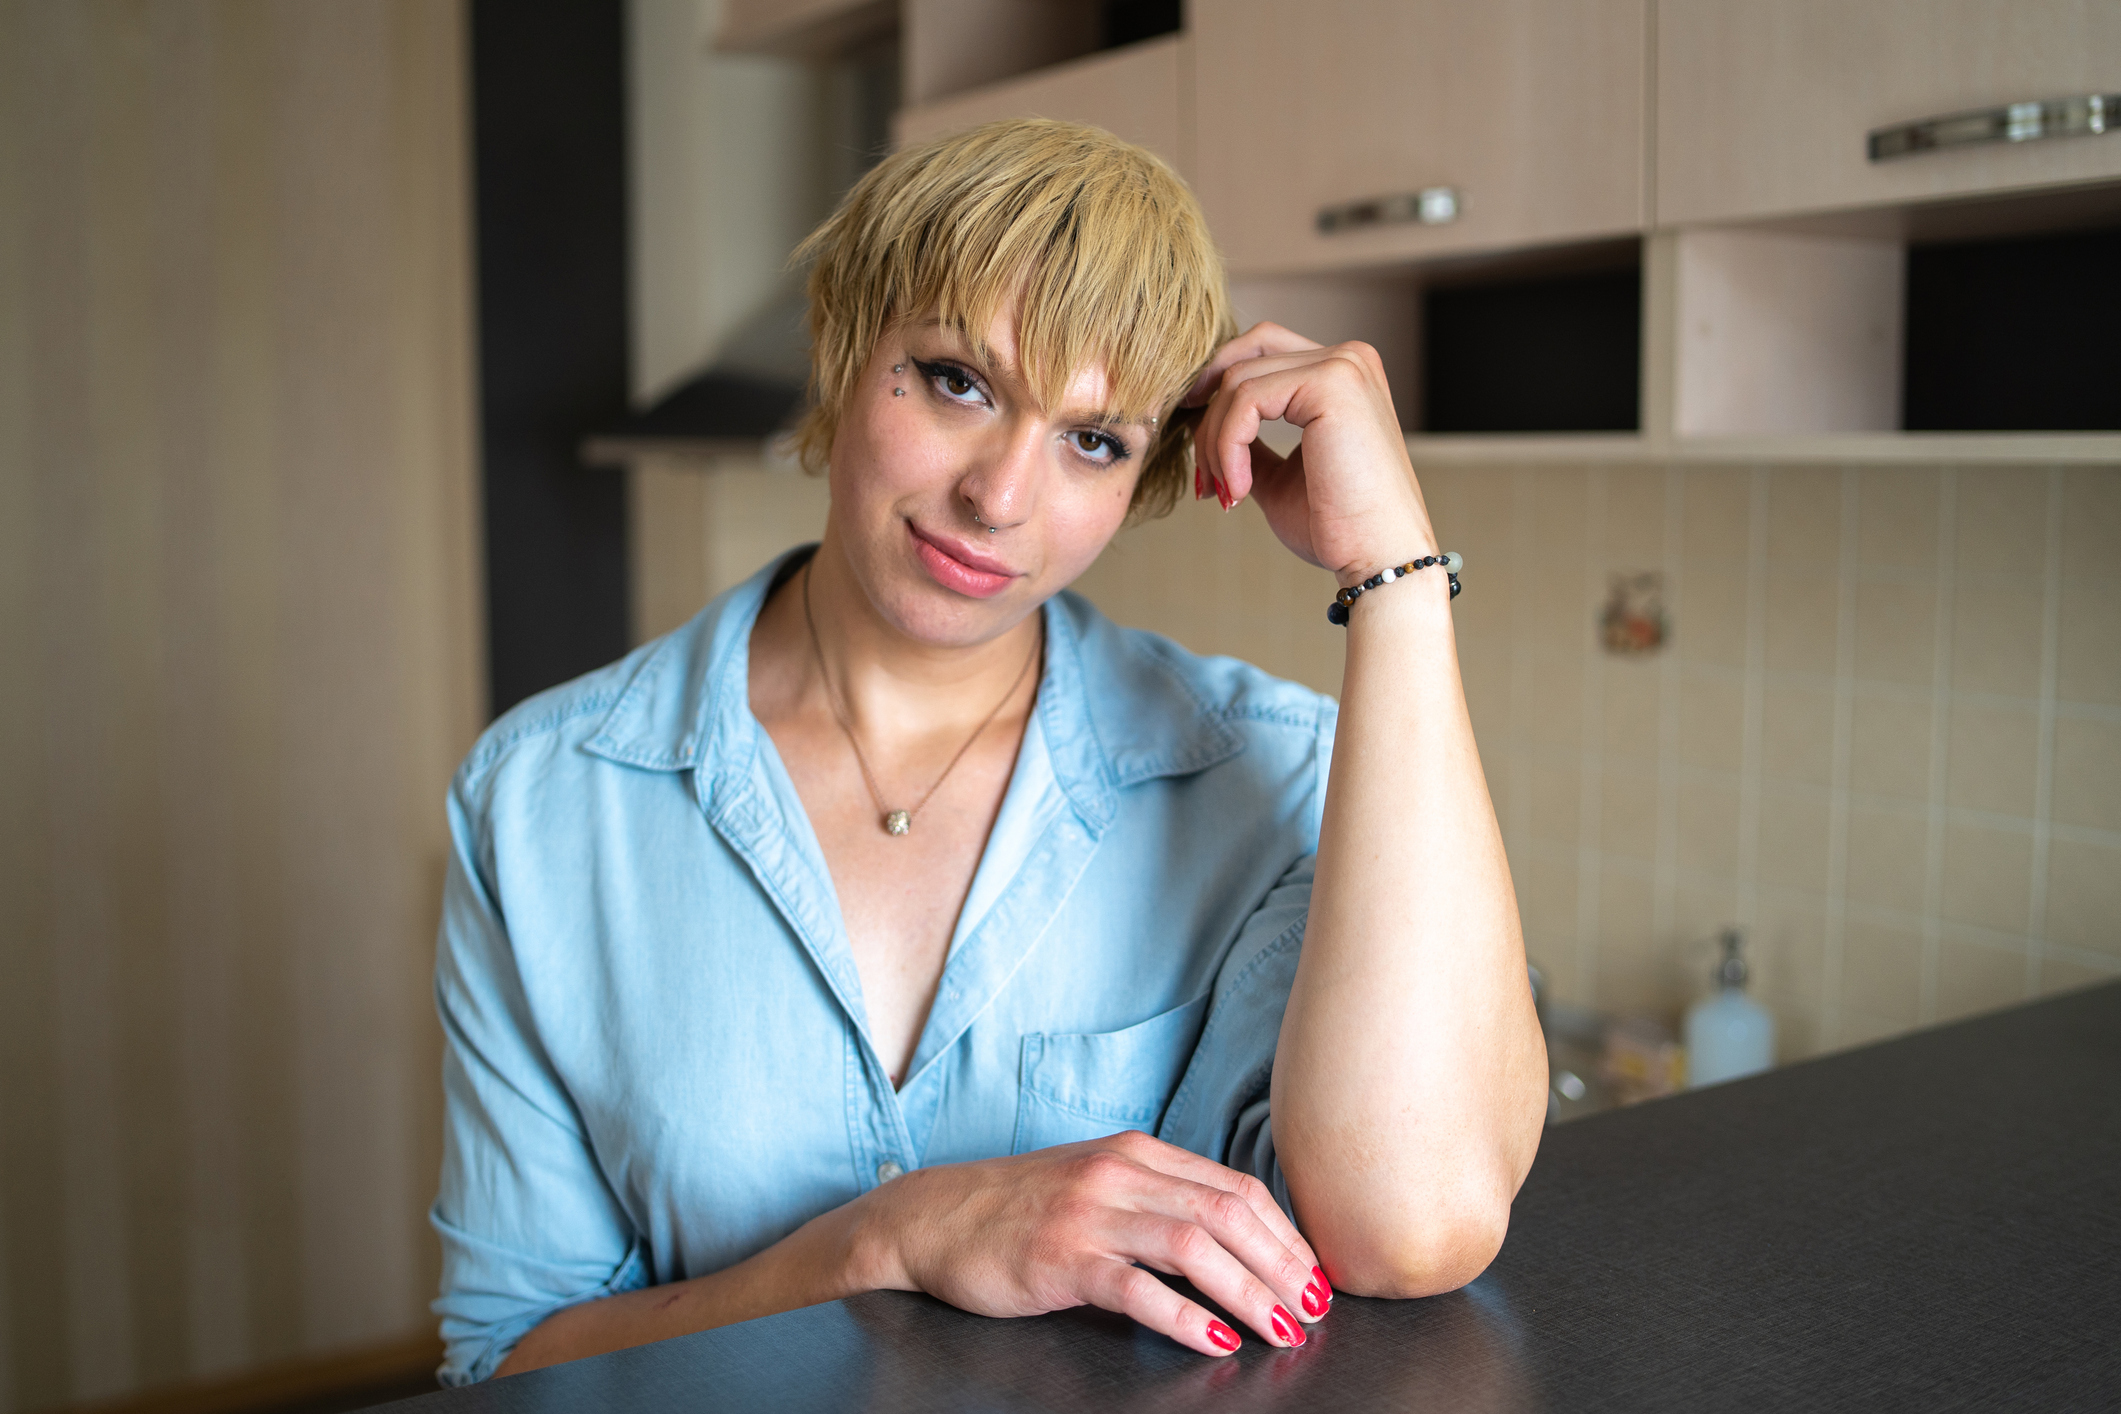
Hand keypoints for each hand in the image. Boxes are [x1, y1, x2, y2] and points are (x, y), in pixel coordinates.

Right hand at [852, 1130, 1332, 1355]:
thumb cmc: (1022, 1209)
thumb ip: (1160, 1202)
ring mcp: (1090, 1213)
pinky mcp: (1062, 1257)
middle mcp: (1121, 1173)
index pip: (1235, 1188)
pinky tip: (1213, 1338)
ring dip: (1248, 1291)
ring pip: (1193, 1245)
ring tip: (1279, 1328)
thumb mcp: (1100, 1186)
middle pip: (1227, 1214)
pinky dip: (1184, 1315)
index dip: (1285, 1234)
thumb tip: (1237, 1243)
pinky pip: (1137, 1286)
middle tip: (1314, 1309)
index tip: (1316, 1275)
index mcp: (1138, 1152)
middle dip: (1281, 1265)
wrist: (935, 1216)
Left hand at [1183, 322, 1434, 583]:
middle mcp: (1348, 358)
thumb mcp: (1278, 475)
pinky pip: (1247, 400)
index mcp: (1341, 374)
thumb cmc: (1337, 527)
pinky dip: (1228, 448)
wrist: (1378, 559)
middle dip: (1209, 410)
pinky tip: (1239, 491)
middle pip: (1245, 356)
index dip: (1218, 393)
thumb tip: (1200, 421)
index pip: (1260, 352)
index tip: (1200, 449)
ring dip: (1215, 442)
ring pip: (1238, 380)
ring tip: (1224, 492)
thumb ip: (1247, 442)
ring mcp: (1343, 366)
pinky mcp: (1331, 384)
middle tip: (1201, 469)